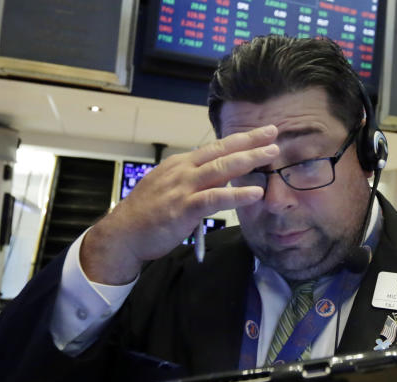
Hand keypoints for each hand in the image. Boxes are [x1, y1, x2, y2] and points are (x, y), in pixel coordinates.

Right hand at [80, 126, 280, 283]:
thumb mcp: (170, 187)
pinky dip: (237, 195)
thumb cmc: (148, 213)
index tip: (262, 133)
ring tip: (271, 154)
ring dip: (249, 160)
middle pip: (222, 151)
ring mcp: (183, 188)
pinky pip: (215, 198)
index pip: (216, 147)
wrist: (123, 233)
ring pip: (221, 169)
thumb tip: (216, 178)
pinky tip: (255, 193)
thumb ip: (192, 180)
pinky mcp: (184, 208)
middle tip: (274, 133)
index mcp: (181, 164)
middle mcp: (183, 170)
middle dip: (250, 142)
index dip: (241, 139)